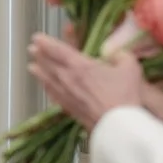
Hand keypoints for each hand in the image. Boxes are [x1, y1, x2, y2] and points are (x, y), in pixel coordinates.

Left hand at [28, 33, 148, 130]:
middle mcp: (68, 78)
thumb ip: (122, 56)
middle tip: (32, 50)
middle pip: (48, 64)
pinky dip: (48, 89)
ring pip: (48, 80)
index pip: (57, 50)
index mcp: (80, 66)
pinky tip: (46, 89)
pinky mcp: (69, 109)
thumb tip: (117, 54)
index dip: (46, 42)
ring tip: (32, 67)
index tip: (36, 37)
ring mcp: (66, 95)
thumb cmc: (124, 95)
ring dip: (39, 72)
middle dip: (39, 55)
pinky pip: (54, 96)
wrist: (119, 125)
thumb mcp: (130, 68)